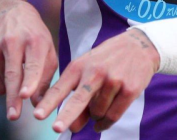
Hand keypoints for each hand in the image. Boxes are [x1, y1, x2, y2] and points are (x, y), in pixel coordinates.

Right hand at [0, 1, 57, 120]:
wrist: (8, 12)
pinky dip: (2, 84)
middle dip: (14, 97)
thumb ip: (46, 76)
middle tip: (14, 117)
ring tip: (17, 94)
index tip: (25, 95)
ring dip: (13, 89)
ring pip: (4, 78)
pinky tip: (8, 77)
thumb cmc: (34, 35)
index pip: (33, 64)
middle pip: (13, 74)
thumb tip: (38, 102)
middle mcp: (14, 41)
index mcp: (35, 40)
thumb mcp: (47, 48)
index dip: (29, 80)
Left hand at [34, 29, 159, 132]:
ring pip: (97, 112)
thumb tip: (72, 126)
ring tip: (98, 106)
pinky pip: (113, 115)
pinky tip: (101, 123)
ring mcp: (114, 80)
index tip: (38, 115)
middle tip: (56, 128)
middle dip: (66, 115)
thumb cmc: (107, 60)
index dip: (48, 103)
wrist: (138, 47)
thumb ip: (77, 98)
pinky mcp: (129, 89)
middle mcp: (96, 72)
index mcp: (79, 66)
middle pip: (79, 100)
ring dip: (94, 116)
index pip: (60, 88)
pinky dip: (105, 123)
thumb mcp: (88, 71)